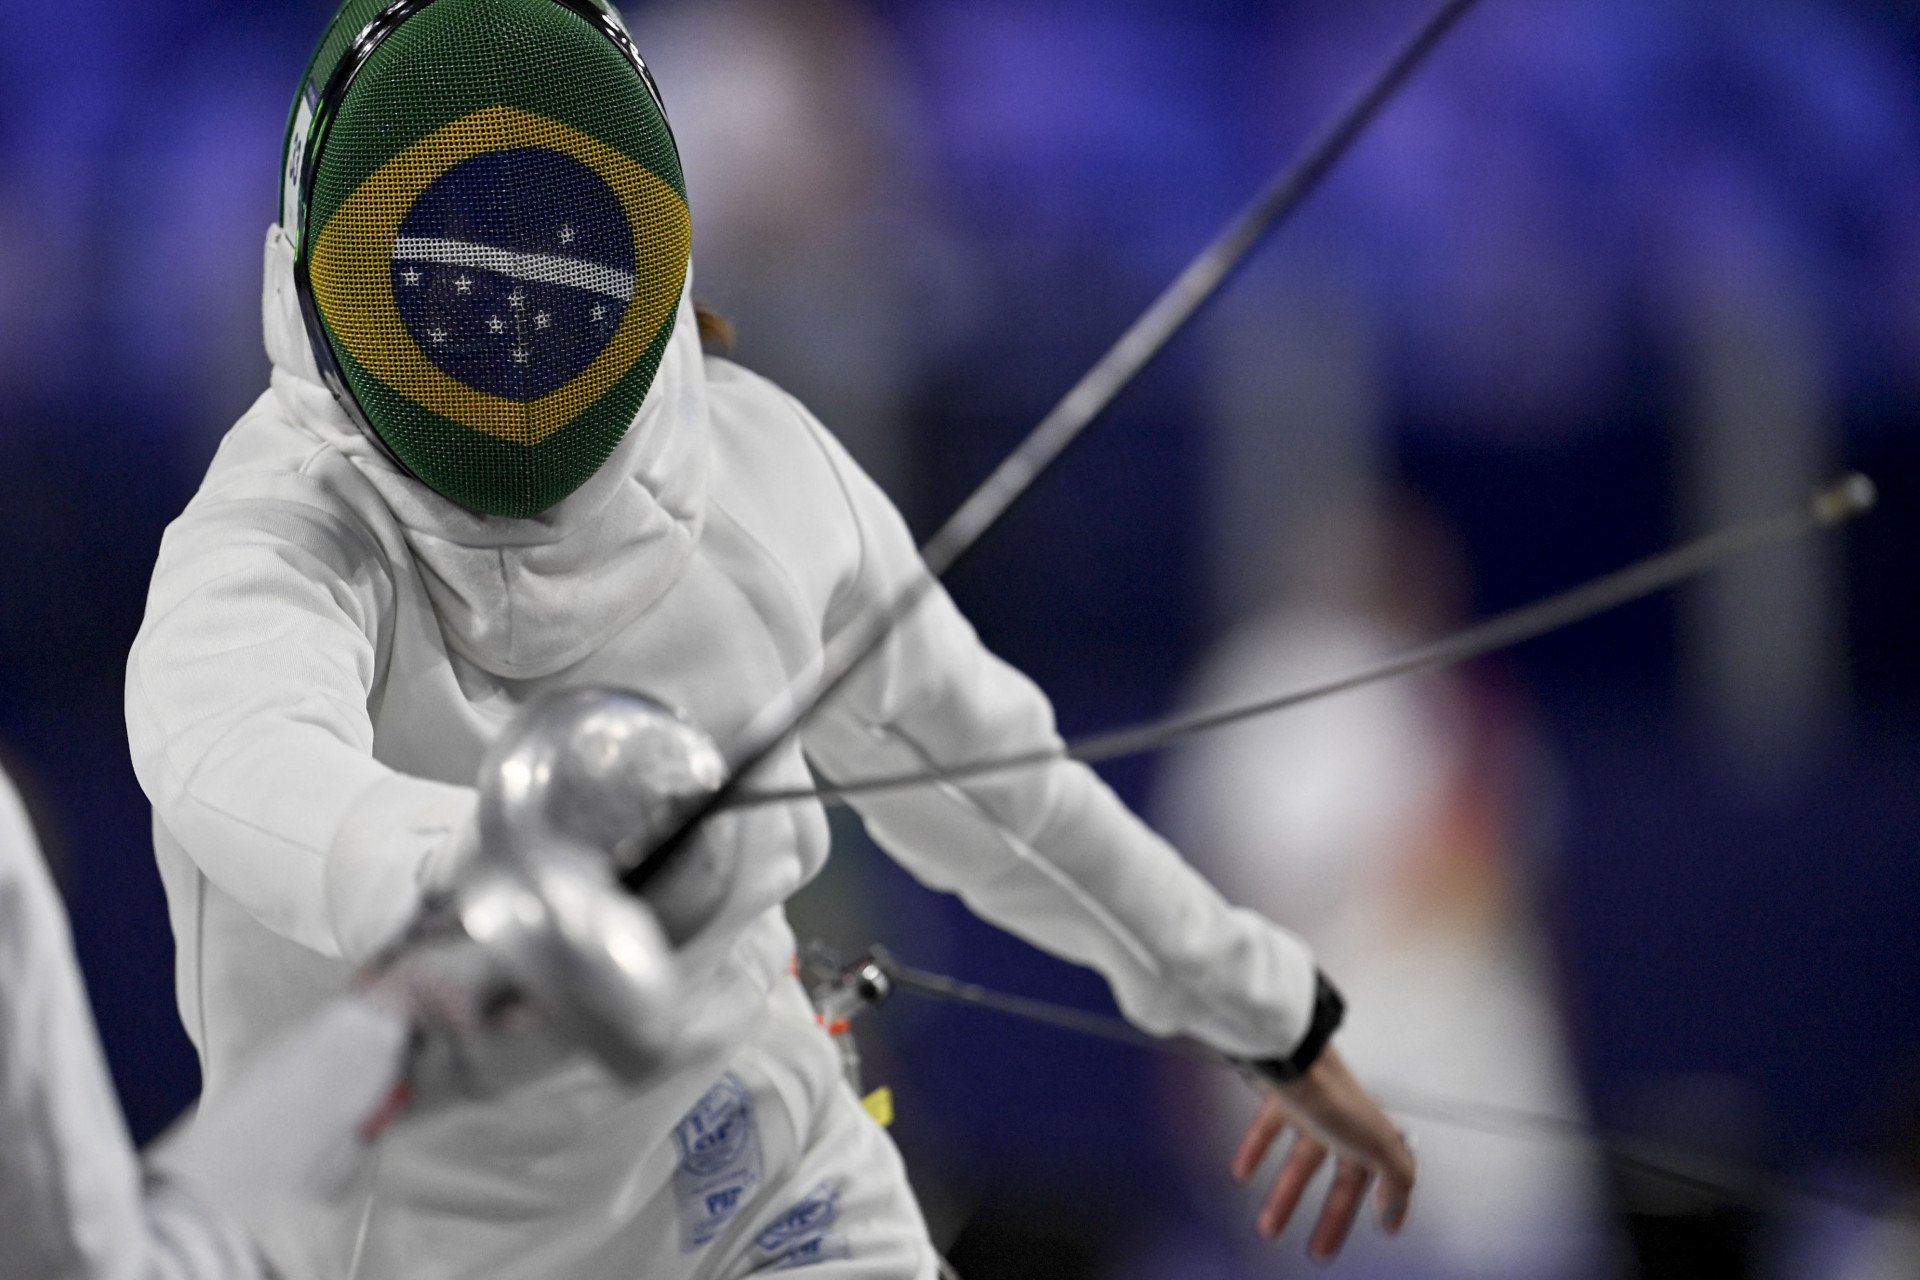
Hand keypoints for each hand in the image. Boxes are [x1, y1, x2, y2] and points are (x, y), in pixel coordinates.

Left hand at [1231, 1045, 1415, 1259]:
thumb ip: (1397, 1176)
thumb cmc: (1334, 1095)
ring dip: (1286, 1196)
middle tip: (1318, 1252)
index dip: (1390, 1203)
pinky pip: (1268, 1129)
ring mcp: (1312, 1106)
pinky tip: (1243, 1172)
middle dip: (1329, 1219)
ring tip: (1269, 1227)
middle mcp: (1345, 1120)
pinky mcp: (1280, 1093)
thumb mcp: (1379, 1144)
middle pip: (1340, 1178)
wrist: (1292, 1055)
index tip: (1387, 1228)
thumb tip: (1396, 1205)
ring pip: (1300, 1161)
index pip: (1386, 1176)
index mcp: (1372, 1133)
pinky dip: (1256, 1152)